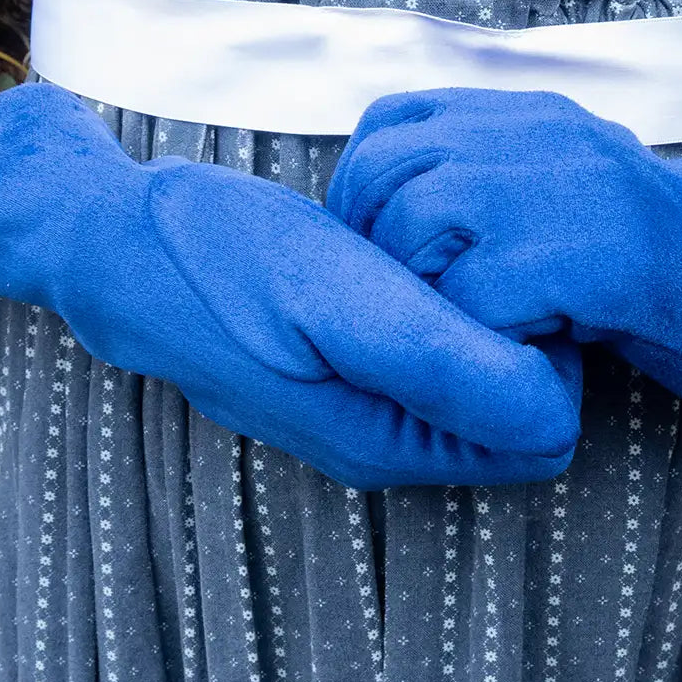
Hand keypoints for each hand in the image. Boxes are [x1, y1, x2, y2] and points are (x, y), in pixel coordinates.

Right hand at [0, 83, 580, 487]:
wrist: (122, 240)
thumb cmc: (219, 260)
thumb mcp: (335, 298)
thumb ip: (445, 364)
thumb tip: (559, 417)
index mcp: (393, 442)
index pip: (545, 426)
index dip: (544, 348)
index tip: (498, 278)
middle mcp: (388, 438)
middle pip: (519, 404)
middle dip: (518, 329)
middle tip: (466, 255)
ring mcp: (367, 403)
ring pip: (481, 371)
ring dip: (480, 308)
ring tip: (430, 247)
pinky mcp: (350, 365)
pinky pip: (436, 345)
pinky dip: (442, 297)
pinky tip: (403, 251)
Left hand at [328, 88, 681, 430]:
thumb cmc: (665, 261)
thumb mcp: (571, 189)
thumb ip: (495, 176)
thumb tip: (396, 204)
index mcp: (531, 117)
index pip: (387, 126)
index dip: (366, 194)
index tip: (396, 253)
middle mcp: (540, 135)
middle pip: (383, 175)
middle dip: (379, 248)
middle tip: (430, 302)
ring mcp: (567, 188)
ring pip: (413, 229)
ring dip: (428, 291)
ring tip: (485, 323)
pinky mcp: (594, 256)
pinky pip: (474, 298)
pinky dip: (481, 334)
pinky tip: (529, 345)